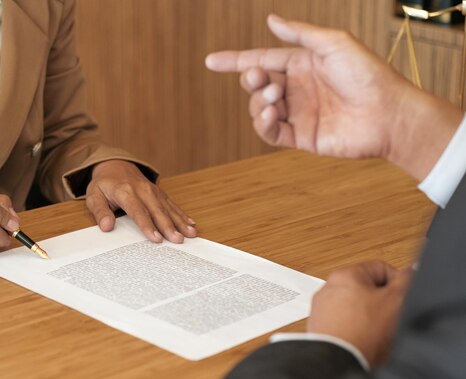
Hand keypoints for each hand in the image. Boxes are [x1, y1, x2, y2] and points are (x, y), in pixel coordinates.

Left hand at [85, 160, 196, 242]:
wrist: (115, 165)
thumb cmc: (104, 184)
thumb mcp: (94, 196)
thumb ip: (100, 211)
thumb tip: (106, 226)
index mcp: (125, 192)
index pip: (138, 211)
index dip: (147, 226)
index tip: (156, 239)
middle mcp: (142, 190)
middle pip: (157, 210)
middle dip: (169, 226)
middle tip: (178, 240)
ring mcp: (153, 191)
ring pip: (168, 208)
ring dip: (180, 221)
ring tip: (191, 233)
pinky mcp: (159, 193)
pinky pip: (172, 204)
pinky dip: (182, 214)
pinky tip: (191, 224)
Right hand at [206, 14, 461, 180]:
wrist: (387, 113)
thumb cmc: (367, 74)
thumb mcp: (333, 43)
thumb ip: (299, 34)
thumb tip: (270, 20)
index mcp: (301, 64)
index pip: (261, 60)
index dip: (235, 61)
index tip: (211, 61)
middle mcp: (296, 88)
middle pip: (257, 84)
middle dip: (251, 79)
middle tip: (260, 78)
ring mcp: (297, 113)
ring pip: (259, 108)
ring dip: (259, 101)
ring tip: (276, 95)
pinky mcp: (300, 137)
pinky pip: (270, 132)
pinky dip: (263, 124)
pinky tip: (270, 114)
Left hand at [308, 261, 411, 366]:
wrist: (337, 363)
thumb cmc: (363, 332)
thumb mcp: (396, 301)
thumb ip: (406, 280)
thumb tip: (409, 270)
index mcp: (345, 274)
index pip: (380, 268)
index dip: (397, 283)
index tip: (402, 298)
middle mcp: (327, 288)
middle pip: (366, 288)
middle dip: (381, 302)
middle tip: (390, 317)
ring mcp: (321, 308)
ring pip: (355, 307)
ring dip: (368, 317)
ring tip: (375, 332)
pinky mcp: (319, 327)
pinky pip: (343, 323)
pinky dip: (354, 330)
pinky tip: (361, 341)